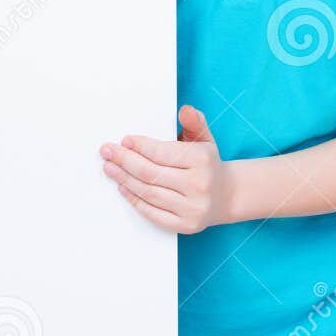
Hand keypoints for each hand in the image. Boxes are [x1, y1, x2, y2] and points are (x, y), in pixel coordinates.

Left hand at [99, 105, 229, 233]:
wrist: (227, 195)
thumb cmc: (208, 163)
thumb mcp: (204, 138)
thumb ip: (193, 122)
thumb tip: (185, 109)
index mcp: (202, 160)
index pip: (162, 153)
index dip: (140, 147)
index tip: (124, 141)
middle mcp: (198, 185)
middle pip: (151, 173)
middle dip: (125, 161)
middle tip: (107, 152)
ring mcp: (192, 208)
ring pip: (149, 193)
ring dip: (124, 179)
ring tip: (110, 168)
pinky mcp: (185, 226)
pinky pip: (153, 213)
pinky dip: (135, 200)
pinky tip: (123, 188)